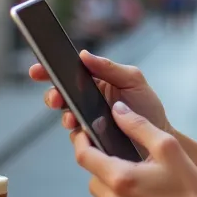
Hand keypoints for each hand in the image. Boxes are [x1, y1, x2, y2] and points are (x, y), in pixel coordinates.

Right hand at [28, 51, 170, 133]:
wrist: (158, 140)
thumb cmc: (148, 108)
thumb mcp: (133, 81)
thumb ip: (109, 68)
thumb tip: (83, 55)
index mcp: (97, 81)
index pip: (70, 73)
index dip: (50, 70)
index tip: (37, 70)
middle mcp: (88, 101)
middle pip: (61, 95)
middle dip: (53, 95)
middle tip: (56, 98)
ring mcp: (88, 121)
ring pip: (66, 116)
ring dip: (65, 115)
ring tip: (71, 117)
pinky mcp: (91, 141)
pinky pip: (77, 137)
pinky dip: (77, 133)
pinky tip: (83, 131)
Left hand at [72, 101, 196, 196]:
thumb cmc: (189, 190)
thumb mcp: (168, 148)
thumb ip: (139, 125)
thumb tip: (117, 109)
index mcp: (121, 178)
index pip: (84, 156)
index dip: (81, 142)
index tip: (85, 136)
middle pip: (93, 179)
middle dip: (104, 169)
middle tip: (129, 166)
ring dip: (116, 192)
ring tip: (145, 190)